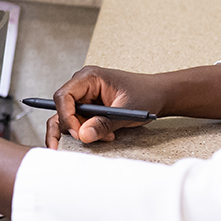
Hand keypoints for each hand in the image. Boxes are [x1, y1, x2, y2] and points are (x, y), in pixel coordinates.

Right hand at [46, 66, 161, 147]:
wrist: (158, 95)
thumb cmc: (146, 94)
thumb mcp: (126, 111)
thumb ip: (104, 124)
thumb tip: (83, 135)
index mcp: (89, 77)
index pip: (64, 96)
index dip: (67, 116)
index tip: (78, 133)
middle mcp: (82, 86)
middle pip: (61, 109)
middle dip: (69, 128)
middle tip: (77, 143)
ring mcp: (84, 98)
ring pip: (68, 119)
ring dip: (80, 132)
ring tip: (103, 137)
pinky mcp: (89, 108)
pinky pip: (79, 123)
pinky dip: (87, 133)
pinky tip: (105, 135)